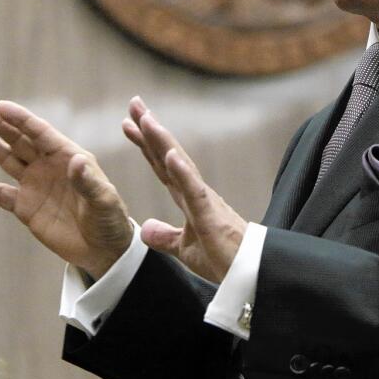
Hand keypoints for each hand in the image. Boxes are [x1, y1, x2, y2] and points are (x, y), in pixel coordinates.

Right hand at [0, 99, 132, 278]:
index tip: (0, 106)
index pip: (40, 132)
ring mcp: (35, 185)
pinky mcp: (25, 207)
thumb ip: (88, 181)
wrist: (103, 250)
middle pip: (19, 139)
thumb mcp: (104, 199)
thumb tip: (76, 159)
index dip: (21, 119)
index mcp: (68, 156)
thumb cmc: (109, 219)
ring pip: (8, 159)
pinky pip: (1, 194)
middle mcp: (48, 166)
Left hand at [122, 96, 245, 283]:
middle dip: (150, 129)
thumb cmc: (223, 259)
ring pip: (180, 165)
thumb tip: (144, 228)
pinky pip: (194, 191)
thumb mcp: (184, 248)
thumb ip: (165, 236)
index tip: (129, 123)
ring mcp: (203, 201)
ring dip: (162, 141)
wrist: (249, 275)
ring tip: (147, 120)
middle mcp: (194, 191)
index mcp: (187, 197)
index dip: (145, 143)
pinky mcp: (210, 216)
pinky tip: (170, 154)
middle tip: (134, 103)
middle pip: (167, 154)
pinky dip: (182, 171)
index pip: (161, 165)